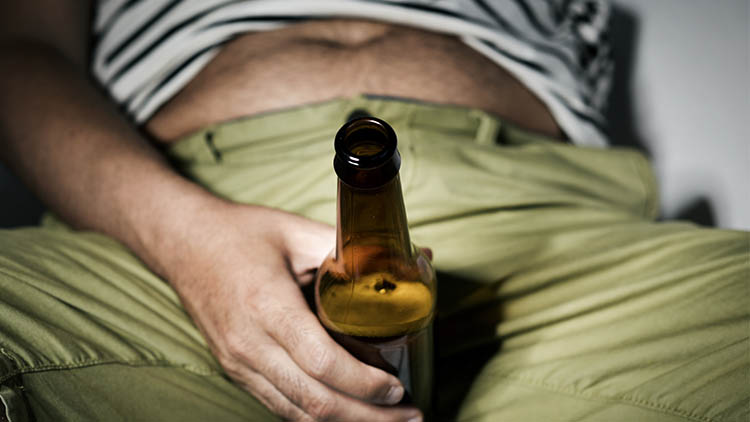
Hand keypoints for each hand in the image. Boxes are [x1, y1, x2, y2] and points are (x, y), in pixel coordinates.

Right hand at [162, 203, 422, 420]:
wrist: (182, 243)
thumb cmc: (240, 233)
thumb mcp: (294, 231)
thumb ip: (346, 248)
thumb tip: (408, 258)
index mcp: (268, 305)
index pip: (321, 361)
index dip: (363, 383)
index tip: (396, 388)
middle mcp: (250, 344)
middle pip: (314, 401)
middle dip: (367, 418)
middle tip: (409, 417)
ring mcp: (239, 363)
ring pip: (296, 413)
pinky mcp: (235, 370)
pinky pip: (280, 406)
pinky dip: (316, 419)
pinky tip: (347, 415)